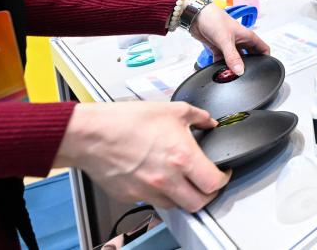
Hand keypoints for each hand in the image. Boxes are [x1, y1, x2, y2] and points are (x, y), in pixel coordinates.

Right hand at [54, 102, 227, 211]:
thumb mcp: (172, 110)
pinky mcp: (131, 196)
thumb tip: (209, 122)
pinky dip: (160, 194)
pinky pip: (152, 201)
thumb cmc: (126, 121)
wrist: (91, 134)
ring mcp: (148, 191)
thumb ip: (198, 116)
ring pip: (176, 205)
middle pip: (198, 204)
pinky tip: (158, 178)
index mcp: (182, 157)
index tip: (223, 173)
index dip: (224, 180)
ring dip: (183, 196)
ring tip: (182, 181)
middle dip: (207, 195)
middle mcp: (167, 179)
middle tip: (207, 184)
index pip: (214, 183)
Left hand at [191, 5, 269, 75]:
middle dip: (249, 65)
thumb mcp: (226, 39)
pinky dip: (221, 66)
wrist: (196, 16)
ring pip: (236, 60)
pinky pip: (222, 61)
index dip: (266, 59)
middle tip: (246, 75)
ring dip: (233, 67)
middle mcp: (240, 41)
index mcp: (248, 36)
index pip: (263, 49)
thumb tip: (240, 71)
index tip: (264, 69)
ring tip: (232, 75)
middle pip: (250, 56)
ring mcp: (229, 46)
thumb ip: (232, 56)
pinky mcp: (219, 49)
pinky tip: (219, 71)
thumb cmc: (214, 19)